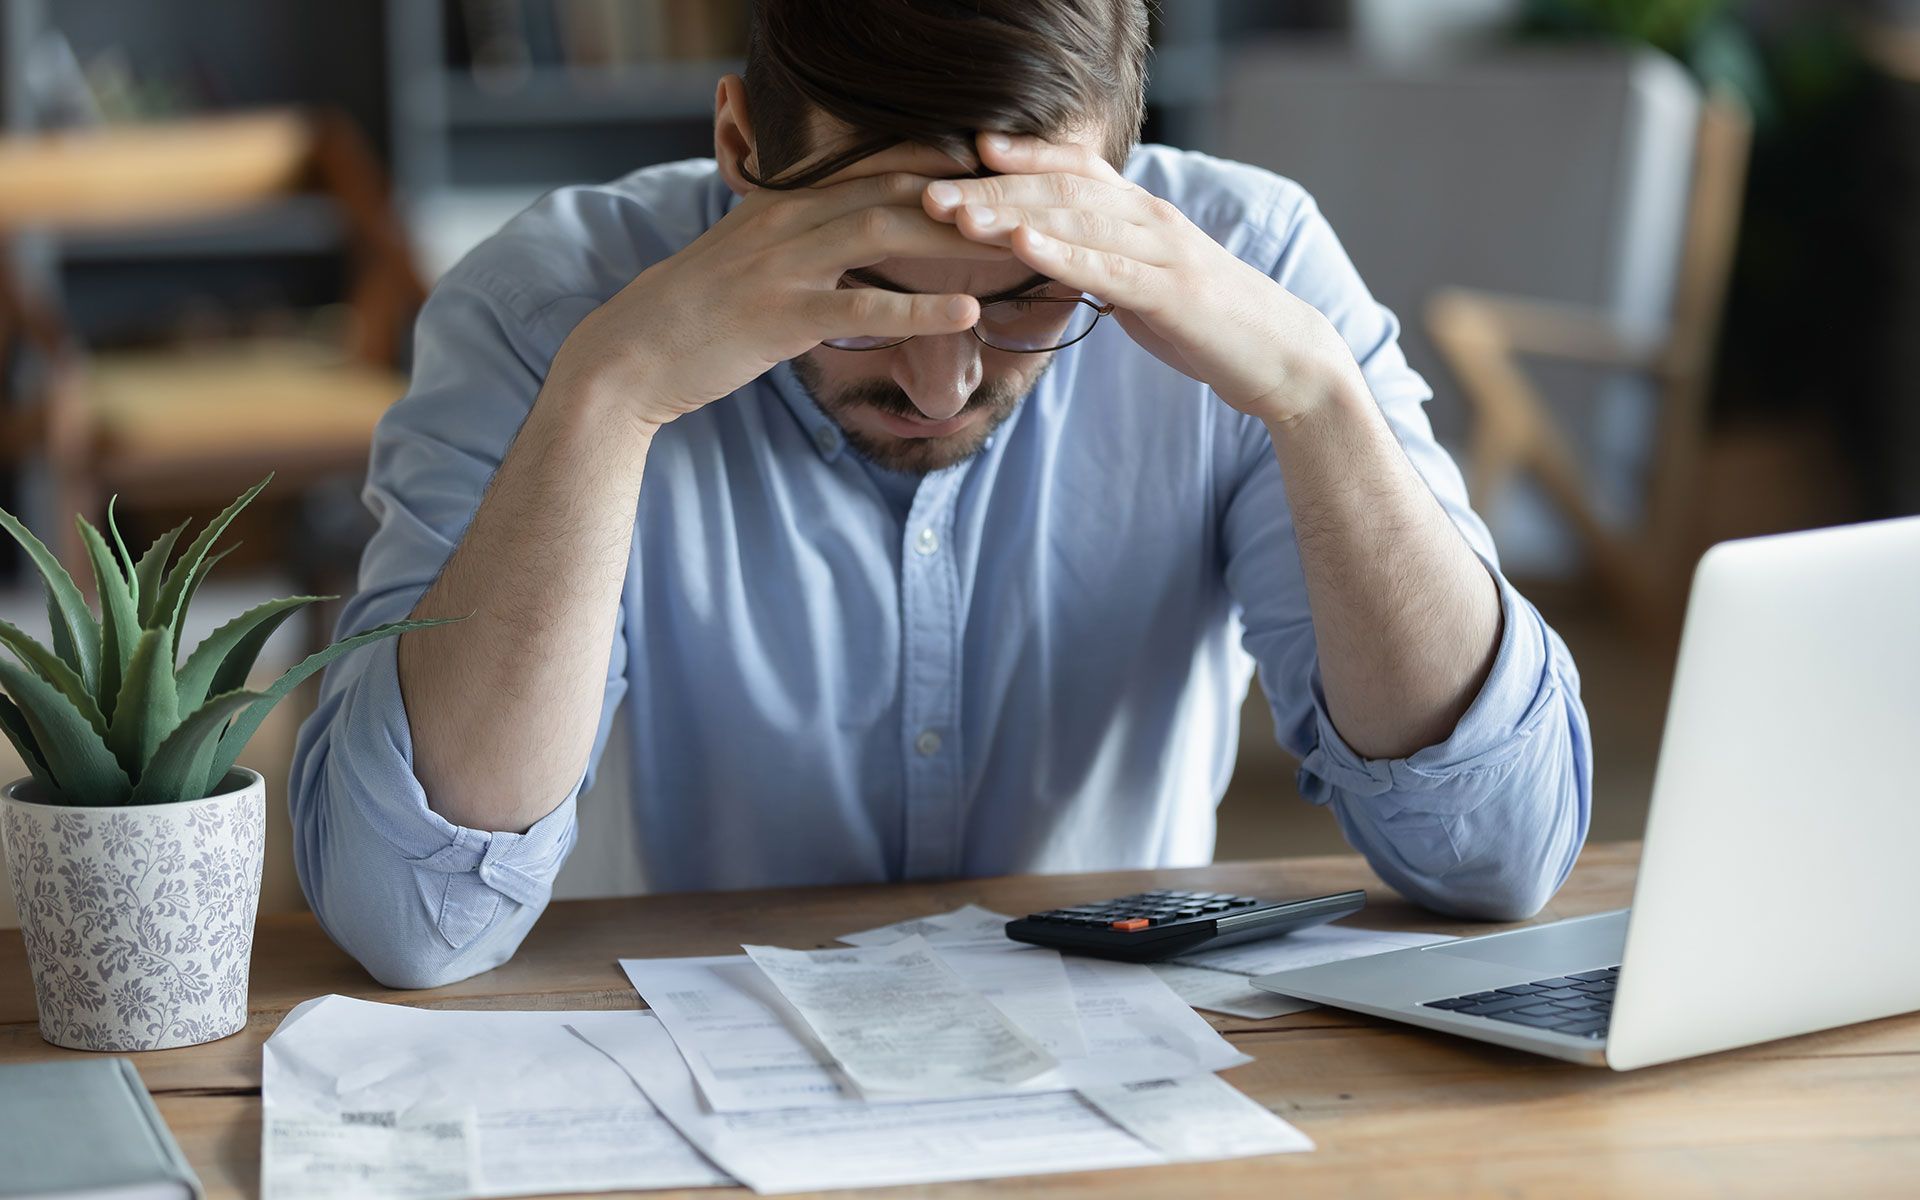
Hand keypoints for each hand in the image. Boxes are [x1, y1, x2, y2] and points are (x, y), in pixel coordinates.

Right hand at [548, 171, 1009, 430]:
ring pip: (885, 234)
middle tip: (1029, 202)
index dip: (943, 168)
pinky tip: (966, 313)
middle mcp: (788, 220)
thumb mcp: (746, 256)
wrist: (630, 355)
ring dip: (956, 238)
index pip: (878, 170)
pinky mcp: (781, 317)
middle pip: (895, 191)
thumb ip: (795, 236)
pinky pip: (860, 308)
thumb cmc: (695, 314)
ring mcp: (784, 266)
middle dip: (965, 195)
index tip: (999, 174)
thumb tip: (843, 232)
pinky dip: (918, 309)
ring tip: (1017, 246)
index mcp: (785, 203)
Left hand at [923, 134, 1363, 426]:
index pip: (1072, 170)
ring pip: (1075, 219)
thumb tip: (1050, 258)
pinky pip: (1107, 267)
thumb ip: (1099, 263)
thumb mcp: (1142, 284)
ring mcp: (1162, 250)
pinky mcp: (1170, 291)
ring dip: (1009, 213)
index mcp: (1140, 214)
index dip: (1019, 157)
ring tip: (955, 212)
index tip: (963, 151)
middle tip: (926, 190)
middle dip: (990, 188)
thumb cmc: (1205, 323)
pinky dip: (1061, 253)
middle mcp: (1148, 217)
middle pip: (1058, 189)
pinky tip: (1021, 244)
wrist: (1278, 356)